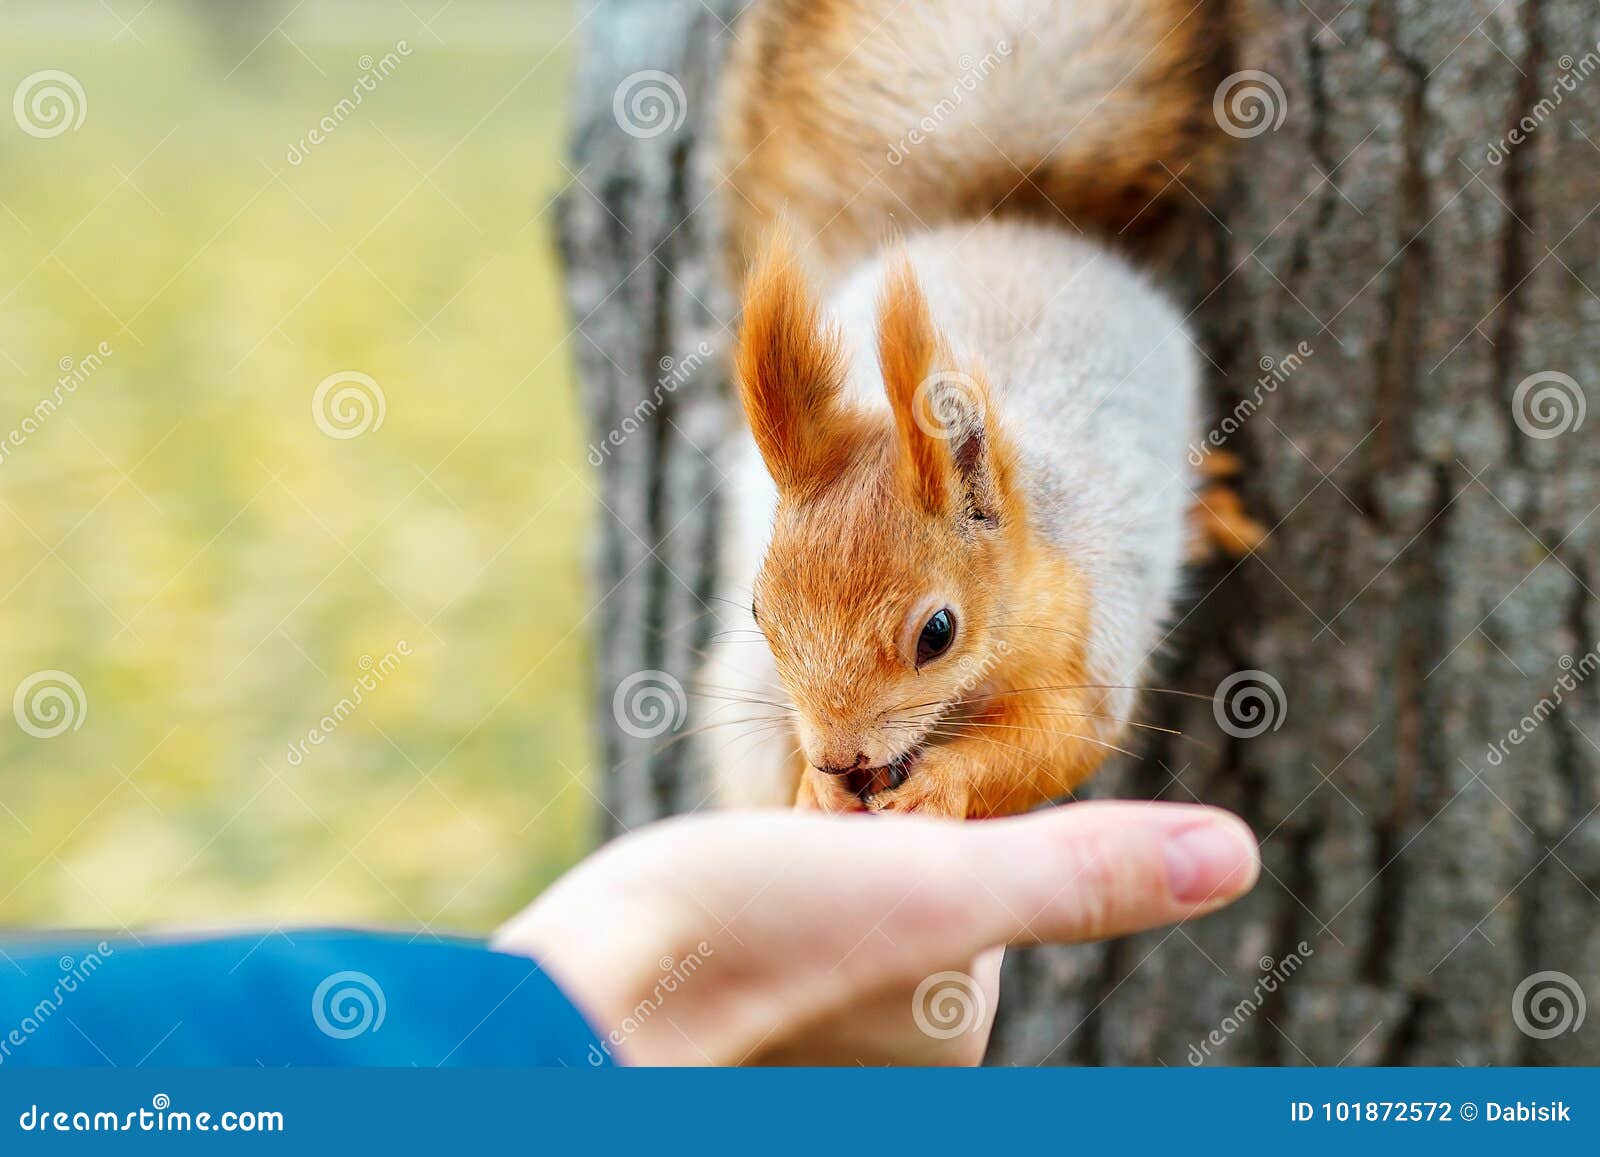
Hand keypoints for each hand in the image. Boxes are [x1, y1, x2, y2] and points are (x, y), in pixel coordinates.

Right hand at [492, 802, 1258, 1064]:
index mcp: (951, 1041)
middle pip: (899, 933)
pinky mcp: (740, 1050)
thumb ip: (1077, 873)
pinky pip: (769, 967)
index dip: (916, 865)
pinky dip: (750, 936)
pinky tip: (711, 929)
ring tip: (744, 903)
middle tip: (791, 882)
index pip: (968, 923)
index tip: (853, 864)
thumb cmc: (754, 932)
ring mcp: (810, 1069)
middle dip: (856, 886)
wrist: (581, 988)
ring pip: (828, 943)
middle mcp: (882, 1076)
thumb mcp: (933, 881)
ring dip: (796, 904)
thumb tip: (1237, 854)